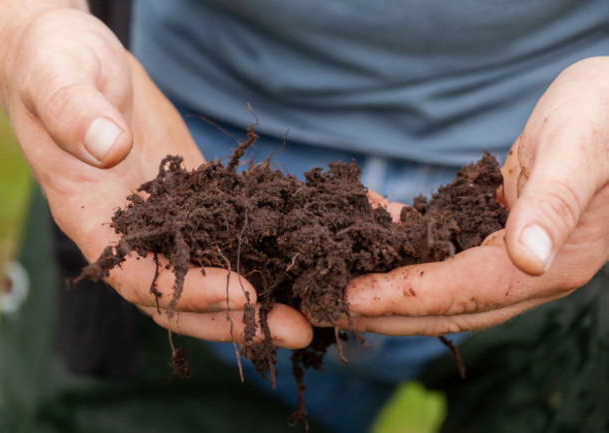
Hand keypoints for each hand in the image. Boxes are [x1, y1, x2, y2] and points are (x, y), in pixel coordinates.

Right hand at [3, 9, 312, 347]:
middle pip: (180, 295)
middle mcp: (130, 229)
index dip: (189, 292)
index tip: (243, 293)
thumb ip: (74, 113)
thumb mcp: (56, 77)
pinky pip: (225, 227)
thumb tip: (108, 147)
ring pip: (209, 270)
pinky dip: (259, 246)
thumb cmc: (53, 64)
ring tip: (309, 309)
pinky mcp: (191, 192)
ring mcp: (163, 215)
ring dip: (256, 295)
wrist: (72, 58)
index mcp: (89, 216)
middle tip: (295, 329)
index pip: (138, 275)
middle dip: (235, 317)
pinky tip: (301, 253)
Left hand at [337, 57, 608, 335]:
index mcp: (555, 262)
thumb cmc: (606, 117)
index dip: (409, 296)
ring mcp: (511, 258)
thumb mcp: (581, 150)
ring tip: (335, 282)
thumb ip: (554, 203)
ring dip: (388, 288)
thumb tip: (525, 259)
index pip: (469, 291)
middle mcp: (531, 272)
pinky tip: (369, 231)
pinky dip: (404, 248)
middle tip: (328, 305)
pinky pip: (442, 253)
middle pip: (448, 306)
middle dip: (386, 310)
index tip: (354, 297)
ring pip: (440, 287)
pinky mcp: (494, 236)